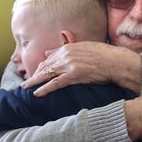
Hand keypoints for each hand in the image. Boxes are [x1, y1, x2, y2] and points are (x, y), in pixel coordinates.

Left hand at [21, 42, 139, 95]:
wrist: (116, 62)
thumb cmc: (104, 55)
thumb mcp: (83, 48)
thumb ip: (65, 49)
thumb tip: (48, 52)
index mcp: (68, 48)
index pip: (50, 58)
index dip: (41, 67)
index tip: (35, 72)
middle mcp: (66, 55)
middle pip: (45, 66)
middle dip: (34, 74)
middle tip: (25, 82)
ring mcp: (69, 65)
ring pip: (46, 74)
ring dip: (34, 82)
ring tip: (25, 87)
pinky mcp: (73, 76)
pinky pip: (55, 84)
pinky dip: (44, 89)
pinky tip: (36, 93)